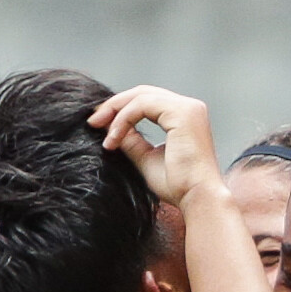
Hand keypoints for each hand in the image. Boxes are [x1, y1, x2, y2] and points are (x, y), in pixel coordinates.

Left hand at [88, 85, 221, 202]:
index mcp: (185, 117)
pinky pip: (142, 105)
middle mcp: (190, 108)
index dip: (121, 108)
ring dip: (115, 112)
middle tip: (92, 121)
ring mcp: (188, 108)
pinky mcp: (182, 112)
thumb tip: (109, 127)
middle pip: (143, 93)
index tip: (99, 123)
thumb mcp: (146, 158)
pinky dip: (123, 119)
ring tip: (100, 131)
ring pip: (140, 96)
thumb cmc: (179, 186)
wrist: (197, 198)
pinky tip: (113, 138)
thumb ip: (131, 140)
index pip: (147, 101)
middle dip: (114, 105)